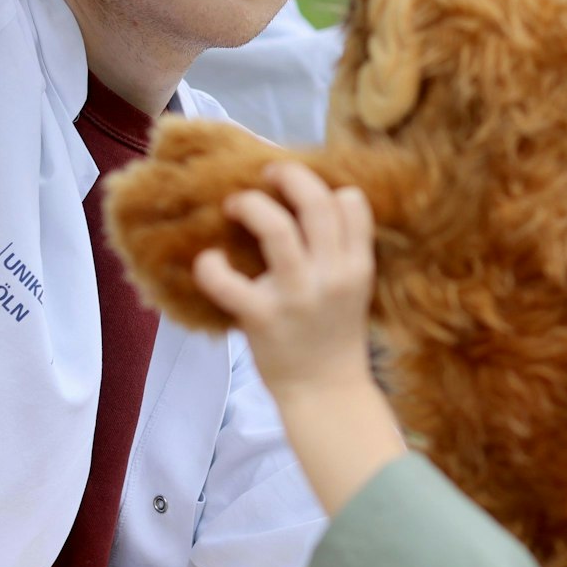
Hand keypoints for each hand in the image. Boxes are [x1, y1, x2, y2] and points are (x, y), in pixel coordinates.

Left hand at [194, 162, 376, 396]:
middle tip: (269, 174)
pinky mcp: (262, 318)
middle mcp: (331, 275)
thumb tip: (307, 203)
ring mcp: (296, 296)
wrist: (325, 392)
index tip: (304, 190)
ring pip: (275, 229)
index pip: (352, 202)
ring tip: (235, 205)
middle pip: (315, 203)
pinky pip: (228, 281)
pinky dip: (211, 266)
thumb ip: (340, 251)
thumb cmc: (333, 335)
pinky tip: (209, 261)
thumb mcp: (354, 289)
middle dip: (289, 176)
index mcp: (357, 266)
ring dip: (249, 205)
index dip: (326, 187)